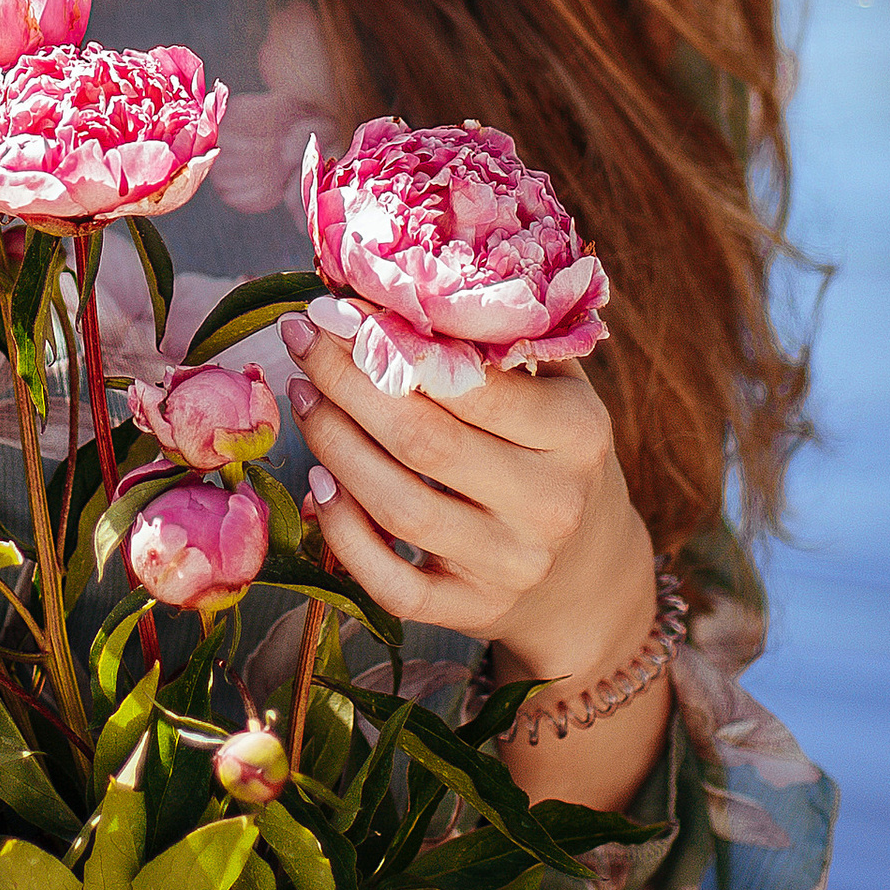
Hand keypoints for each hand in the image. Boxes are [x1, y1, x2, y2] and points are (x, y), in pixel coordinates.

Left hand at [290, 316, 656, 693]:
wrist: (587, 569)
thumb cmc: (551, 451)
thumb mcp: (555, 388)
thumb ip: (497, 338)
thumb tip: (394, 276)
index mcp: (577, 434)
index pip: (471, 384)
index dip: (391, 342)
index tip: (335, 307)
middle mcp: (550, 504)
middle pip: (423, 440)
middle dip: (346, 382)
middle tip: (302, 338)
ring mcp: (511, 566)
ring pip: (399, 507)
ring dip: (334, 445)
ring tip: (303, 396)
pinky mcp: (473, 613)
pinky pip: (392, 583)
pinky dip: (345, 533)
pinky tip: (318, 483)